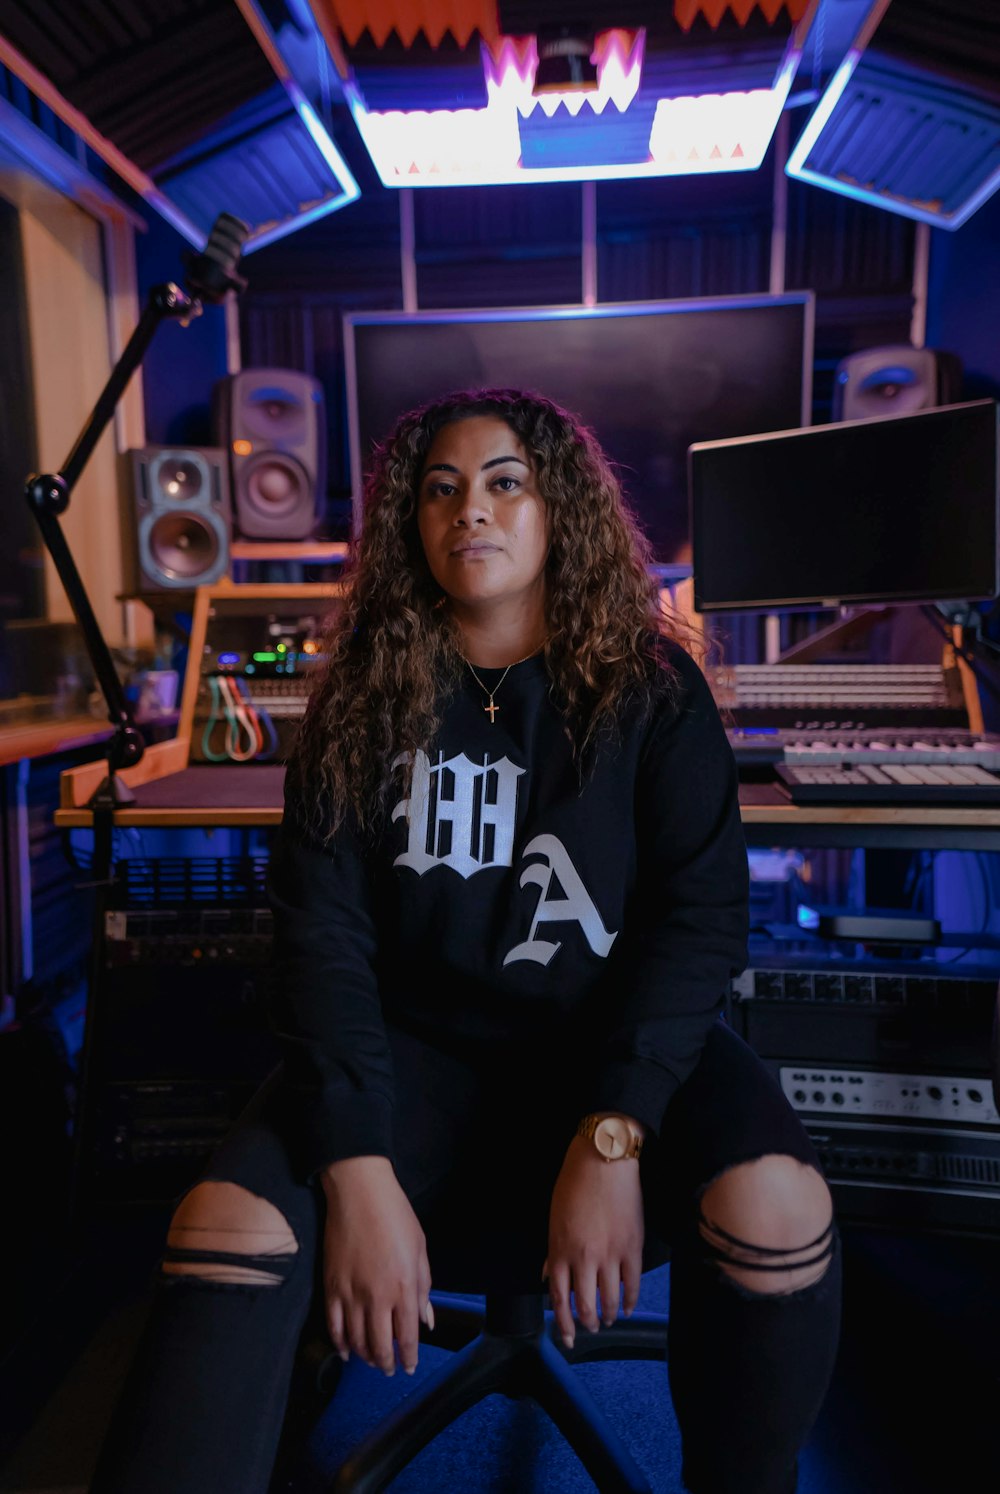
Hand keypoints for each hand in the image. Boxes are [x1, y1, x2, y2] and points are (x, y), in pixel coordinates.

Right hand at [320, 1155, 433, 1376]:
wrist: (359, 1193)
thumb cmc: (395, 1216)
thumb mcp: (420, 1249)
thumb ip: (423, 1288)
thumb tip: (426, 1319)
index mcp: (404, 1287)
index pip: (406, 1335)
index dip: (408, 1356)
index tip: (409, 1366)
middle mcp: (377, 1296)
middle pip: (379, 1344)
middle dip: (385, 1362)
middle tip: (388, 1369)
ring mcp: (351, 1293)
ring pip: (356, 1339)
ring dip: (365, 1356)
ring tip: (371, 1361)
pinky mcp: (330, 1286)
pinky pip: (333, 1324)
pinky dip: (339, 1342)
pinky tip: (345, 1350)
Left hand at [543, 1135, 643, 1349]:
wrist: (604, 1160)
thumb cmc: (574, 1183)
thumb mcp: (554, 1218)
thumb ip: (553, 1252)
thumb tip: (549, 1277)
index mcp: (560, 1251)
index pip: (559, 1300)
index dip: (562, 1324)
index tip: (565, 1337)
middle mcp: (584, 1258)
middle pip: (585, 1306)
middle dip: (586, 1323)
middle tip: (589, 1328)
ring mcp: (610, 1255)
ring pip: (610, 1300)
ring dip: (609, 1315)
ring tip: (608, 1319)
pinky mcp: (632, 1248)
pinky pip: (632, 1284)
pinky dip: (631, 1301)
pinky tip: (628, 1307)